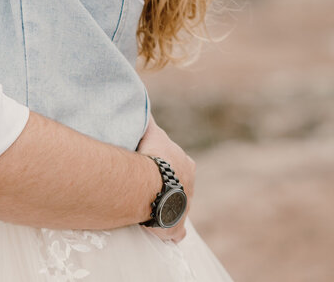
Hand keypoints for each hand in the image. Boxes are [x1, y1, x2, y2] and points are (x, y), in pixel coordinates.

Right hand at [136, 115, 193, 242]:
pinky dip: (170, 233)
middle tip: (149, 187)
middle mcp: (191, 188)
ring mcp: (185, 209)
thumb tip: (142, 101)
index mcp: (187, 166)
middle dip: (168, 187)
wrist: (153, 186)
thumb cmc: (153, 158)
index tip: (152, 165)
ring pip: (177, 208)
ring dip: (165, 207)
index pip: (179, 164)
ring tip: (148, 206)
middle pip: (180, 187)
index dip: (166, 164)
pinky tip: (160, 232)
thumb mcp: (152, 132)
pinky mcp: (176, 228)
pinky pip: (175, 233)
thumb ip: (148, 119)